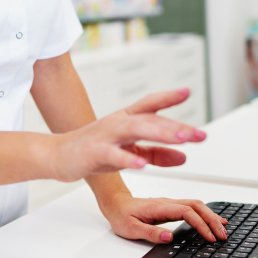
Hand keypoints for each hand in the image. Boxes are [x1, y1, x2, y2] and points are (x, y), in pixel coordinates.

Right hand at [47, 89, 205, 182]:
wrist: (58, 155)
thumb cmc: (94, 150)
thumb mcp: (129, 151)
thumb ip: (156, 153)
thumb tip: (184, 155)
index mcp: (126, 119)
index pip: (150, 104)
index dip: (168, 97)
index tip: (188, 92)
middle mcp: (118, 122)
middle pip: (150, 119)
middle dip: (175, 126)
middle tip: (199, 134)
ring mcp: (106, 135)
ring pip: (136, 130)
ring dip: (160, 133)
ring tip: (181, 139)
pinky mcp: (95, 152)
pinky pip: (114, 155)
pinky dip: (128, 158)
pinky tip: (142, 164)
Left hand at [100, 191, 228, 243]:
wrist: (115, 204)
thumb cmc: (121, 216)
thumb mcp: (131, 229)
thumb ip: (150, 233)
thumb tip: (169, 237)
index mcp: (159, 207)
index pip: (186, 212)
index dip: (201, 224)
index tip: (210, 237)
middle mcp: (167, 202)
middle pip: (196, 205)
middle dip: (212, 219)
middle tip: (223, 235)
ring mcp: (170, 203)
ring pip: (196, 204)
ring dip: (211, 216)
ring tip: (223, 229)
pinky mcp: (171, 206)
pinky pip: (192, 206)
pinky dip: (205, 213)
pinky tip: (212, 220)